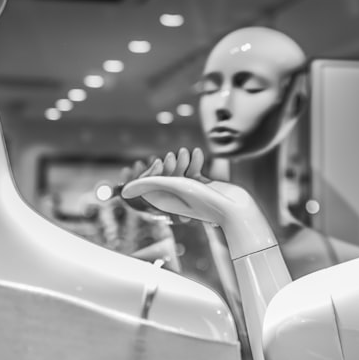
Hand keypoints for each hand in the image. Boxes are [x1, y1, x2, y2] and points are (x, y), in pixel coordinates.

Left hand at [121, 148, 249, 225]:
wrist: (234, 208)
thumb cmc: (203, 200)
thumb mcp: (172, 187)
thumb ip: (148, 184)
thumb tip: (124, 191)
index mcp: (163, 203)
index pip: (146, 184)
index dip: (146, 171)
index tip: (155, 162)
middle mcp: (174, 198)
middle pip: (161, 176)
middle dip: (166, 165)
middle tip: (172, 156)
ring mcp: (188, 193)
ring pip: (178, 172)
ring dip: (181, 161)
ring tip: (186, 151)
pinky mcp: (201, 187)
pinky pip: (193, 171)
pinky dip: (194, 161)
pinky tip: (198, 152)